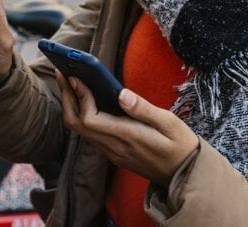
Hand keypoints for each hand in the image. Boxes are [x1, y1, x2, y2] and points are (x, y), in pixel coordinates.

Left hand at [57, 72, 198, 186]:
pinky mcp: (114, 153)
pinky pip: (89, 134)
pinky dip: (81, 114)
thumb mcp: (169, 122)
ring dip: (71, 105)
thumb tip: (121, 93)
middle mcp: (114, 147)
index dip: (80, 96)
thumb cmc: (181, 145)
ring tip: (70, 81)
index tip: (77, 76)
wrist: (185, 175)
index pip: (89, 119)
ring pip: (80, 130)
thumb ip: (143, 109)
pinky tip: (85, 99)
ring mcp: (112, 152)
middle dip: (67, 97)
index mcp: (127, 137)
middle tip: (62, 72)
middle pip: (76, 125)